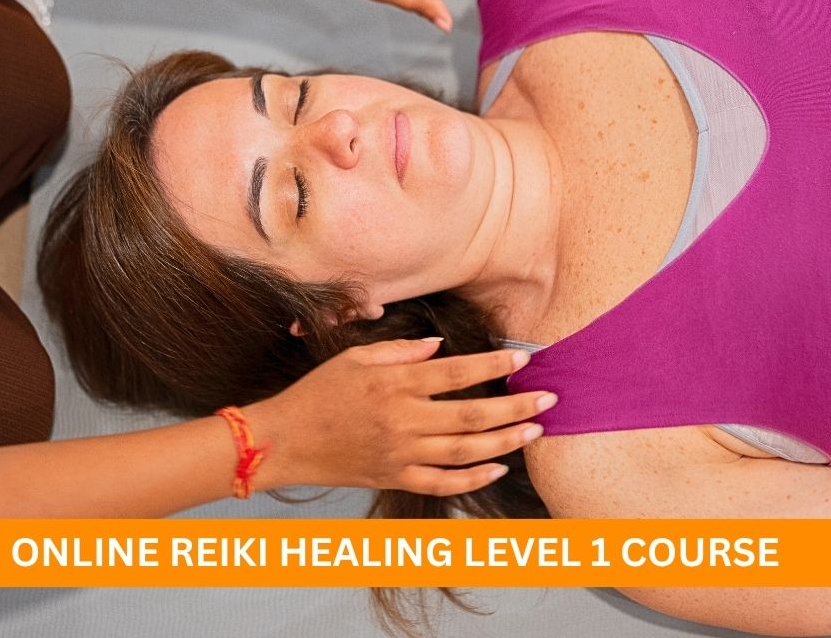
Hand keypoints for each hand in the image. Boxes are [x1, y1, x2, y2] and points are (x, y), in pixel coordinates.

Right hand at [246, 338, 554, 495]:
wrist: (283, 440)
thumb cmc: (316, 393)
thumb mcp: (354, 357)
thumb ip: (400, 351)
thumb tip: (440, 347)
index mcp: (393, 383)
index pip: (456, 372)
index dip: (493, 364)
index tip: (523, 356)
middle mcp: (401, 420)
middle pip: (471, 415)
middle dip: (515, 407)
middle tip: (548, 399)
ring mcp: (399, 453)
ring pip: (465, 452)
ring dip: (505, 441)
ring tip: (534, 431)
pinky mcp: (393, 478)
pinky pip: (441, 483)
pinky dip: (472, 479)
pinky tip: (498, 468)